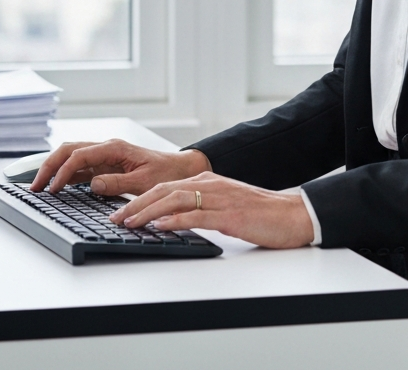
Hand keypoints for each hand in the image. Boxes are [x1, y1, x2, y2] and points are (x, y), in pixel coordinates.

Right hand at [29, 138, 209, 195]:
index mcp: (115, 148)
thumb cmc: (165, 173)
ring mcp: (104, 156)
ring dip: (53, 169)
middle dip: (48, 166)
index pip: (80, 156)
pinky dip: (64, 174)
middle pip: (68, 150)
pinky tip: (55, 186)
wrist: (180, 169)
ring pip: (71, 156)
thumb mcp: (143, 181)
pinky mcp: (105, 165)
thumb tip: (92, 184)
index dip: (63, 172)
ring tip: (38, 187)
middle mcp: (106, 148)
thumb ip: (117, 183)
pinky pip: (80, 167)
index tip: (53, 190)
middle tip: (34, 187)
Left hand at [109, 171, 314, 248]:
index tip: (121, 212)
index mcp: (208, 182)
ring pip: (174, 200)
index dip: (139, 199)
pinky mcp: (229, 215)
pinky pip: (196, 215)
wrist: (292, 215)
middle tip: (115, 218)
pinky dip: (174, 219)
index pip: (165, 187)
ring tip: (128, 222)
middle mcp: (210, 185)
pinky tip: (160, 226)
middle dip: (135, 204)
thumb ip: (201, 207)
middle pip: (163, 190)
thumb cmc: (261, 214)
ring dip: (147, 212)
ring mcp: (219, 198)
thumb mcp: (225, 206)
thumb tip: (171, 220)